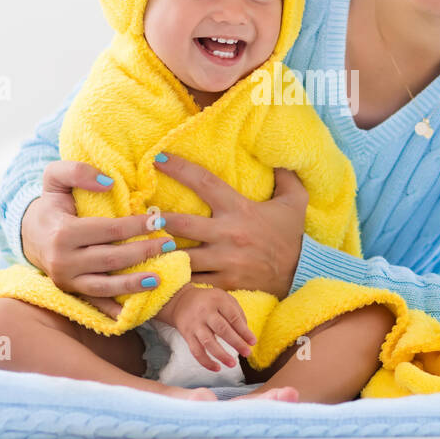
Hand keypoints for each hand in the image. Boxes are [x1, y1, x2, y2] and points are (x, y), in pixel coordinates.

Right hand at [21, 160, 174, 299]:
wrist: (30, 233)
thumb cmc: (52, 203)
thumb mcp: (55, 178)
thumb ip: (77, 171)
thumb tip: (109, 182)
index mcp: (62, 232)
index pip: (108, 230)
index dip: (136, 226)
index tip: (159, 219)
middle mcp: (63, 261)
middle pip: (111, 259)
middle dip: (143, 252)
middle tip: (169, 244)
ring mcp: (67, 281)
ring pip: (105, 287)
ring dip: (134, 284)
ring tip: (160, 278)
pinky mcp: (72, 293)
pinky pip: (97, 303)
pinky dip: (117, 309)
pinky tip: (138, 308)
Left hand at [152, 152, 306, 297]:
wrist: (302, 274)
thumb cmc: (292, 236)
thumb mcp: (295, 201)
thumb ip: (285, 177)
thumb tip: (279, 155)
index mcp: (239, 209)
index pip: (205, 182)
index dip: (180, 169)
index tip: (159, 158)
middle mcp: (227, 234)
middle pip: (180, 224)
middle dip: (156, 220)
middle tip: (137, 214)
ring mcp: (224, 261)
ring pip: (181, 257)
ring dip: (161, 252)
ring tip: (140, 247)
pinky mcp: (223, 283)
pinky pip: (193, 282)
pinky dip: (176, 278)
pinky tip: (160, 274)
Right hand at [161, 283, 256, 371]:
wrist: (181, 301)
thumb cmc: (209, 301)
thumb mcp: (224, 298)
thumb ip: (237, 313)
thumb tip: (246, 334)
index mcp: (217, 301)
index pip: (233, 317)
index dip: (244, 331)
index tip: (253, 342)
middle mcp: (205, 312)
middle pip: (222, 329)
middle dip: (236, 343)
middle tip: (247, 353)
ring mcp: (195, 324)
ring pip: (208, 342)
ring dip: (221, 355)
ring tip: (233, 364)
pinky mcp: (187, 335)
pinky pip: (196, 351)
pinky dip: (206, 362)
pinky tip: (217, 368)